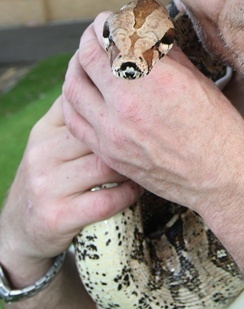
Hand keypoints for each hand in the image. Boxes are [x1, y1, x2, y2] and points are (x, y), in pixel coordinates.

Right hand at [0, 96, 141, 275]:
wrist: (21, 228)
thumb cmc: (52, 174)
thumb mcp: (54, 140)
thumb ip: (78, 112)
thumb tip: (116, 79)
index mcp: (45, 129)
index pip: (82, 102)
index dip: (115, 99)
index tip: (144, 100)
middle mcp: (42, 153)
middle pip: (98, 132)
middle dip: (131, 133)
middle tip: (156, 132)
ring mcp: (47, 185)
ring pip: (105, 165)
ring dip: (134, 164)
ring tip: (150, 160)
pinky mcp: (58, 215)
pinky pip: (106, 199)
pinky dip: (129, 193)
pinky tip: (138, 187)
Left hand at [62, 14, 243, 214]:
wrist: (221, 179)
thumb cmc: (218, 128)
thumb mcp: (197, 79)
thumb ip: (163, 53)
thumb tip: (144, 31)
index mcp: (155, 79)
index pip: (114, 35)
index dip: (108, 22)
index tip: (111, 18)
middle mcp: (128, 103)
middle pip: (88, 56)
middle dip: (89, 38)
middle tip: (96, 32)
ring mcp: (113, 131)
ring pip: (73, 87)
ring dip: (76, 65)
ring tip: (85, 59)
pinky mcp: (108, 152)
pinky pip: (73, 119)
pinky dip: (73, 98)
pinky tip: (81, 91)